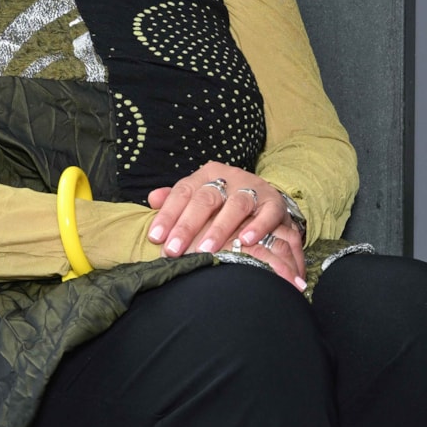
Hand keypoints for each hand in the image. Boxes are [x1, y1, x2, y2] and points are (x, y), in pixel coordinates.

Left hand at [146, 161, 306, 288]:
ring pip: (235, 205)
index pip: (182, 192)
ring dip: (220, 228)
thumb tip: (152, 198)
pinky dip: (258, 226)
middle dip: (187, 226)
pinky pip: (267, 213)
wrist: (262, 198)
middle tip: (173, 250)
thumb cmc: (222, 203)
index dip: (167, 215)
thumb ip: (174, 200)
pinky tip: (247, 241)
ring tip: (206, 249)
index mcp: (205, 175)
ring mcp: (253, 188)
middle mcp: (228, 178)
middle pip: (205, 199)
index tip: (155, 238)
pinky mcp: (274, 202)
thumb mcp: (197, 197)